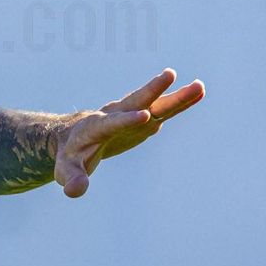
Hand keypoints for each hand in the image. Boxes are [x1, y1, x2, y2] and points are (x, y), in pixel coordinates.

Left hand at [54, 69, 203, 197]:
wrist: (74, 138)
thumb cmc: (69, 155)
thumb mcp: (65, 170)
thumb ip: (71, 178)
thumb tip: (75, 191)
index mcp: (97, 126)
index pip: (113, 122)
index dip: (128, 121)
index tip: (145, 116)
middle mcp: (116, 115)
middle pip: (136, 101)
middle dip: (153, 90)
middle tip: (170, 74)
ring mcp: (131, 115)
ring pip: (156, 104)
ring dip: (176, 96)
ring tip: (200, 86)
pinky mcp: (143, 120)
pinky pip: (163, 109)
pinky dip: (180, 103)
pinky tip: (197, 94)